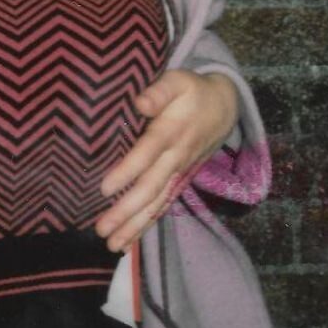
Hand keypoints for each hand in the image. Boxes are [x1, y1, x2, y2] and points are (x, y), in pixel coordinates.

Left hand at [94, 71, 237, 252]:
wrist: (225, 107)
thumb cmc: (192, 91)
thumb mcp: (178, 81)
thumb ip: (159, 91)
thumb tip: (140, 102)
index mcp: (170, 132)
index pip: (147, 154)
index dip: (127, 171)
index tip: (104, 189)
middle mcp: (175, 158)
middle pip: (150, 188)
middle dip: (127, 211)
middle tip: (102, 230)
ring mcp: (179, 173)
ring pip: (157, 204)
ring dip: (135, 226)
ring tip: (112, 246)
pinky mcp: (180, 182)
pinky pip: (163, 207)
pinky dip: (146, 225)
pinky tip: (128, 243)